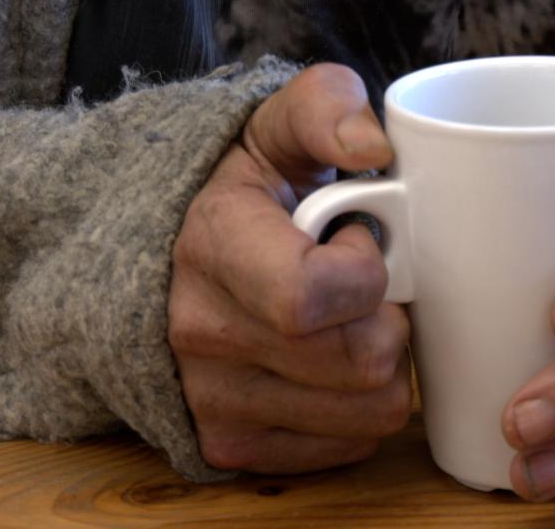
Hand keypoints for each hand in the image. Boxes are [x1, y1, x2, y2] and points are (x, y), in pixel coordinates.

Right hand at [168, 64, 411, 472]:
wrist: (167, 262)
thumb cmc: (243, 195)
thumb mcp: (275, 129)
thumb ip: (325, 108)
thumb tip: (373, 148)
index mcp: (213, 246)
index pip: (309, 296)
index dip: (365, 273)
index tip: (357, 246)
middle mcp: (200, 335)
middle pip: (362, 362)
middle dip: (387, 317)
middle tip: (362, 288)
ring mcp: (214, 401)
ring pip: (371, 410)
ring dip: (381, 364)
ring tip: (346, 322)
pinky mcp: (234, 446)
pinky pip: (352, 443)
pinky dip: (360, 404)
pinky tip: (332, 362)